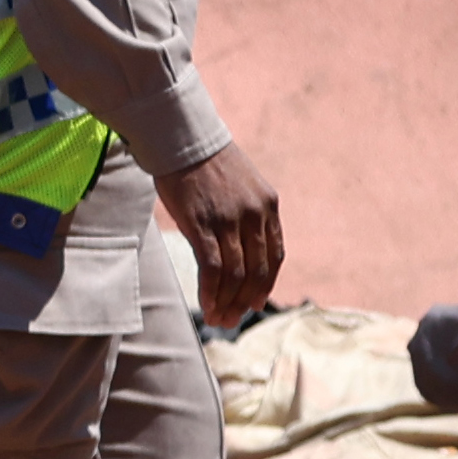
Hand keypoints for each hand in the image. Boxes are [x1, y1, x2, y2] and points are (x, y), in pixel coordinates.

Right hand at [161, 140, 284, 324]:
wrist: (182, 139)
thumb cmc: (204, 163)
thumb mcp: (240, 186)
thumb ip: (246, 214)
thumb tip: (239, 246)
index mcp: (268, 206)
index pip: (275, 256)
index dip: (266, 285)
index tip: (254, 303)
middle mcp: (254, 215)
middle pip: (258, 271)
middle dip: (245, 301)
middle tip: (232, 319)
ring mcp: (230, 221)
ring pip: (236, 275)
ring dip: (227, 302)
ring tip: (217, 319)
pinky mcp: (203, 225)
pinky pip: (213, 268)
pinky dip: (211, 292)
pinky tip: (206, 306)